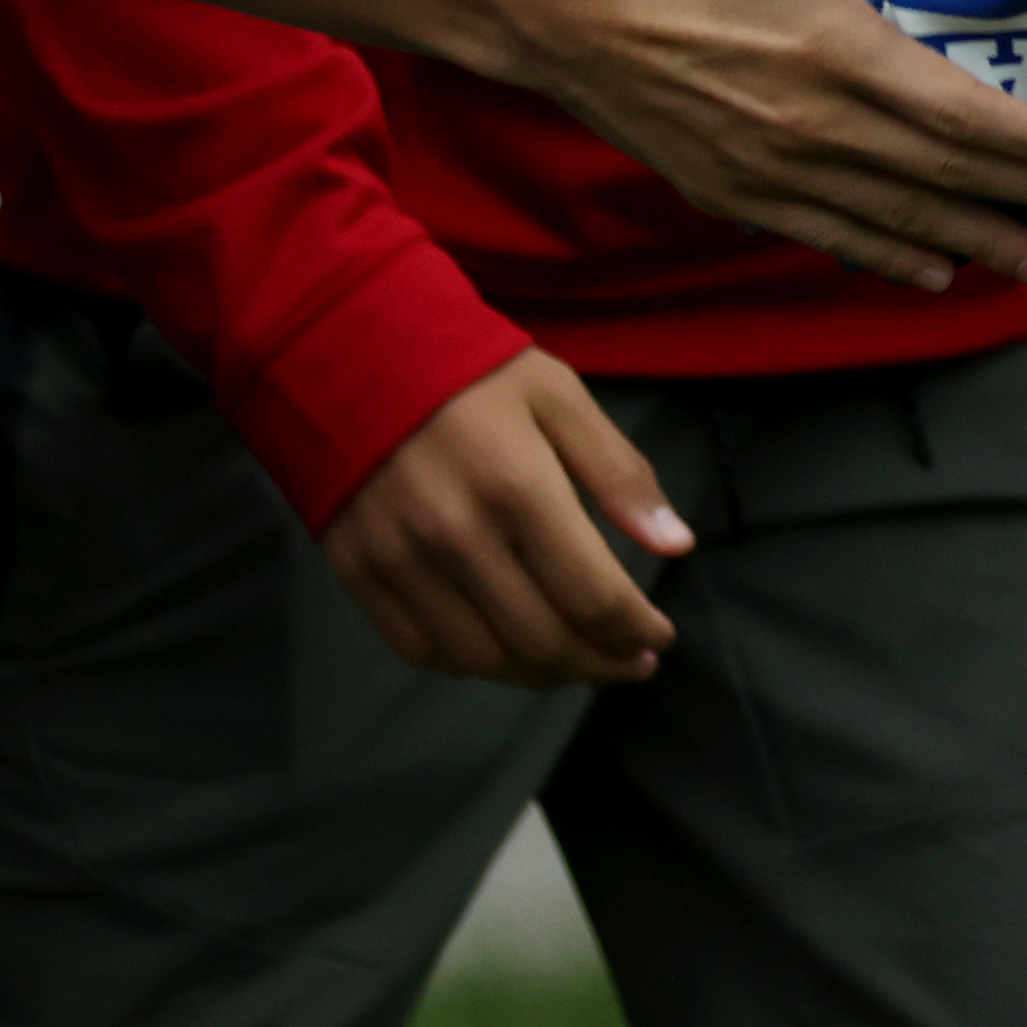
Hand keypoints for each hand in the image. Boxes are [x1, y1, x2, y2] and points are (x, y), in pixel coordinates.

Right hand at [319, 351, 683, 687]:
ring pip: (483, 659)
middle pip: (542, 641)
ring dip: (542, 675)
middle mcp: (455, 535)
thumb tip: (677, 545)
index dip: (636, 630)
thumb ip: (620, 474)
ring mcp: (399, 561)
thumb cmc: (472, 372)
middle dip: (600, 662)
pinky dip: (474, 665)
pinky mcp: (358, 574)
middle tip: (630, 662)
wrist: (349, 351)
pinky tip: (509, 650)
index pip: (592, 595)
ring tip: (579, 662)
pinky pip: (421, 650)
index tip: (659, 637)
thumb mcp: (561, 397)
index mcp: (517, 486)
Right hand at [503, 0, 1026, 288]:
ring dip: (972, 244)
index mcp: (829, 49)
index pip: (953, 110)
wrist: (544, 5)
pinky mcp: (729, 189)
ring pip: (892, 219)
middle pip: (941, 177)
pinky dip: (885, 255)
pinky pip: (825, 235)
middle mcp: (809, 125)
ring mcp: (767, 169)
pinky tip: (928, 270)